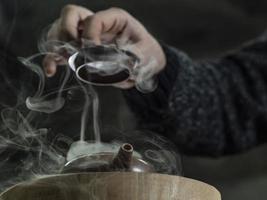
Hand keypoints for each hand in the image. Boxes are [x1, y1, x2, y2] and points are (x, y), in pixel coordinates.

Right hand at [44, 5, 165, 88]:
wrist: (144, 61)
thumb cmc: (147, 52)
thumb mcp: (148, 53)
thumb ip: (135, 57)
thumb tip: (119, 67)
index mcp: (114, 19)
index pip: (94, 19)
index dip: (90, 35)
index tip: (93, 52)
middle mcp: (96, 23)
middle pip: (70, 16)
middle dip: (67, 32)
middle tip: (73, 50)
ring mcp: (85, 35)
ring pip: (60, 30)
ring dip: (56, 45)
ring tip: (57, 62)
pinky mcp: (80, 50)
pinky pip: (60, 49)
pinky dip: (53, 58)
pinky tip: (52, 70)